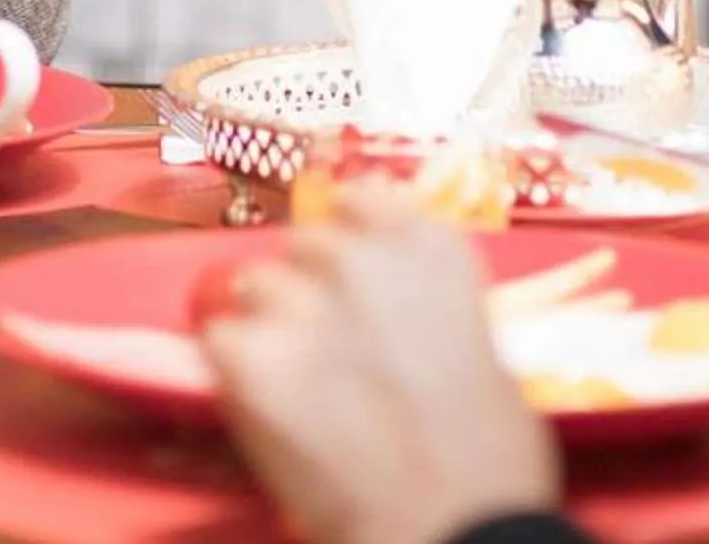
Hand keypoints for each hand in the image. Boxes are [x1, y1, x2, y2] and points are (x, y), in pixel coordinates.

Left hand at [200, 189, 562, 543]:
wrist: (452, 530)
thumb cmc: (488, 461)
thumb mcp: (485, 350)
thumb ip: (431, 304)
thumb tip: (397, 308)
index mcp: (428, 246)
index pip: (361, 198)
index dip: (352, 235)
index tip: (351, 266)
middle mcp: (359, 255)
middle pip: (303, 242)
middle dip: (312, 286)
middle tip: (329, 346)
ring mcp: (300, 303)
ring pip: (255, 287)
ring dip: (270, 325)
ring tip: (300, 385)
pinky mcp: (251, 358)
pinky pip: (219, 340)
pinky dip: (236, 372)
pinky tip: (269, 410)